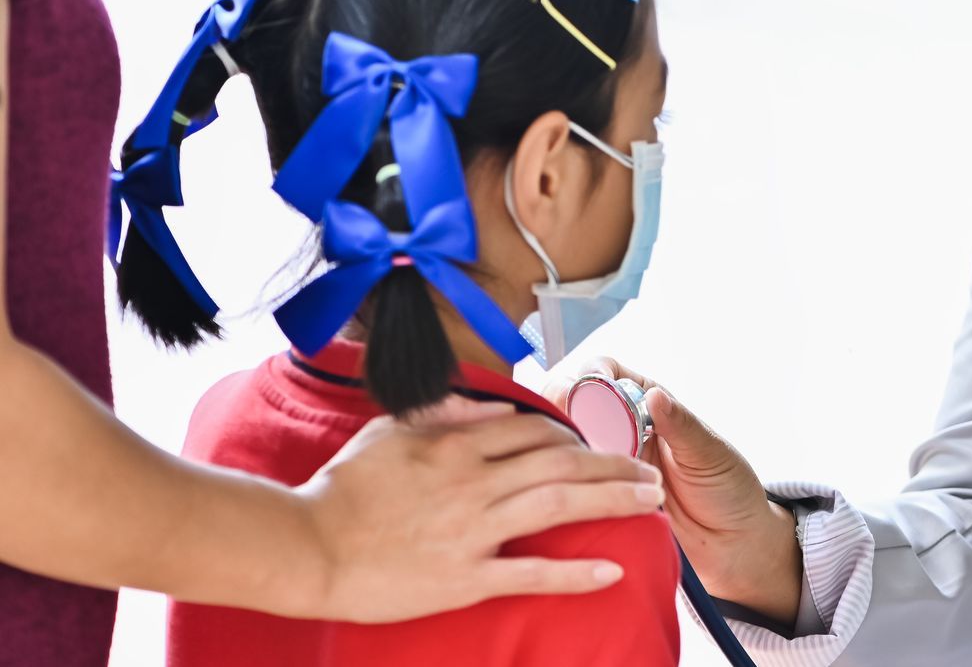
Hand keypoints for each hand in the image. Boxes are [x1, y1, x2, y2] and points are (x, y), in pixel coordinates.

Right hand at [292, 393, 665, 622]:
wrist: (306, 549)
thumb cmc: (342, 489)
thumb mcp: (392, 430)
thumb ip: (448, 413)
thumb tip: (496, 409)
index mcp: (457, 444)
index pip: (535, 430)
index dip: (575, 436)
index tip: (599, 445)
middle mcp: (474, 482)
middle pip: (563, 463)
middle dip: (614, 464)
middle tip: (651, 471)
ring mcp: (472, 530)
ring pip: (559, 506)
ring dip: (613, 501)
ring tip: (651, 503)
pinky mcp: (465, 578)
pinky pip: (531, 572)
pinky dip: (574, 572)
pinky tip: (610, 571)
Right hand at [543, 356, 802, 623]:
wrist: (731, 541)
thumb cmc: (728, 489)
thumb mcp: (708, 453)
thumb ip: (681, 426)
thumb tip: (656, 397)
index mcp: (649, 403)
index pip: (607, 372)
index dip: (590, 376)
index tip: (584, 392)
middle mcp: (625, 426)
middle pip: (577, 402)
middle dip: (563, 406)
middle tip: (563, 427)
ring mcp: (611, 460)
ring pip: (568, 440)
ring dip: (559, 443)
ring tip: (561, 457)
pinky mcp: (603, 492)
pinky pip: (574, 478)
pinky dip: (564, 477)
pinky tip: (563, 485)